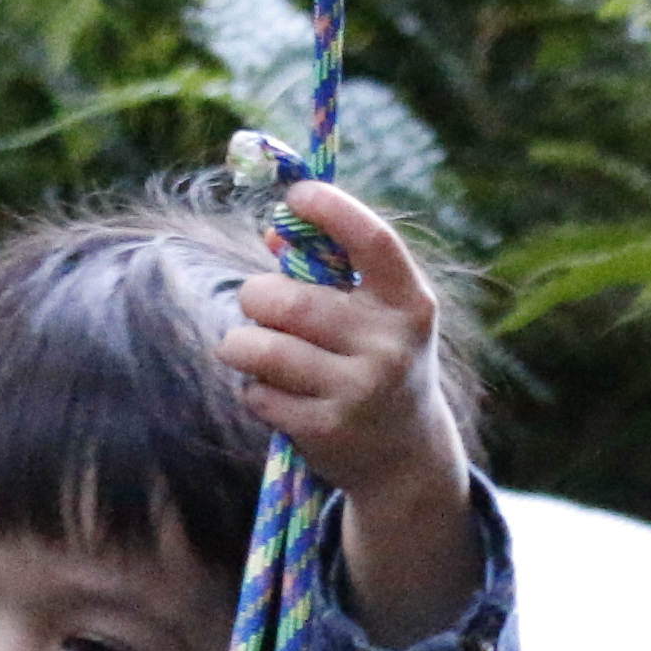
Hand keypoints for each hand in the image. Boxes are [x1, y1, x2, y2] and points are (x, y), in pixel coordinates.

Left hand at [218, 181, 483, 640]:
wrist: (405, 455)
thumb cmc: (377, 361)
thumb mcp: (375, 314)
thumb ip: (330, 270)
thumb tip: (272, 229)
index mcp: (410, 304)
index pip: (374, 241)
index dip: (333, 210)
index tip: (297, 194)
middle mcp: (390, 345)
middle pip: (289, 302)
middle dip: (256, 297)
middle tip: (258, 303)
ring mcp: (360, 391)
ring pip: (259, 348)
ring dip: (240, 343)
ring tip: (250, 348)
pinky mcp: (327, 430)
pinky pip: (258, 393)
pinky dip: (254, 388)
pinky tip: (278, 394)